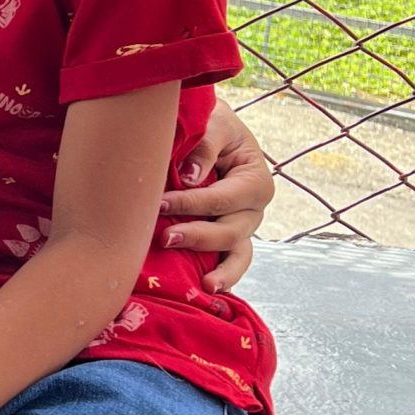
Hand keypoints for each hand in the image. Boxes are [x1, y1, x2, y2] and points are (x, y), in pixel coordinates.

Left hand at [160, 94, 274, 291]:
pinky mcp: (229, 238)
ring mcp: (243, 226)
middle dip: (198, 235)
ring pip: (236, 252)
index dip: (191, 203)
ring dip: (221, 270)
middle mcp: (254, 208)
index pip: (222, 198)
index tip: (159, 203)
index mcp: (255, 179)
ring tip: (205, 285)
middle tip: (165, 238)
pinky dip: (225, 277)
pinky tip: (210, 291)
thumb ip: (204, 146)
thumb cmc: (210, 124)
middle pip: (230, 230)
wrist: (208, 130)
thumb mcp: (213, 123)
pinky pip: (232, 261)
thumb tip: (191, 177)